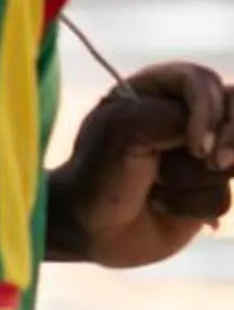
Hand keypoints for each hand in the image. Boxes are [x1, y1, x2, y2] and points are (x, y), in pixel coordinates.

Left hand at [47, 59, 233, 268]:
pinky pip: (223, 196)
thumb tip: (213, 139)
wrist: (90, 228)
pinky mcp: (205, 189)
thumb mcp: (124, 131)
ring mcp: (197, 153)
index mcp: (155, 89)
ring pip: (231, 161)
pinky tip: (162, 204)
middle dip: (225, 141)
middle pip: (233, 113)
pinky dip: (193, 205)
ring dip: (193, 179)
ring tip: (157, 184)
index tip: (195, 145)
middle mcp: (180, 116)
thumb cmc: (97, 170)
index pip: (203, 81)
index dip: (208, 111)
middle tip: (208, 161)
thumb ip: (173, 118)